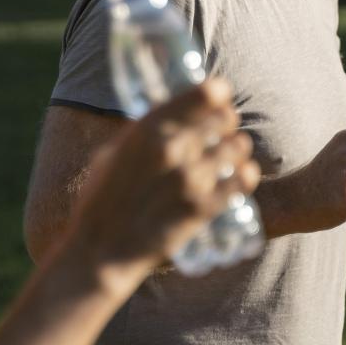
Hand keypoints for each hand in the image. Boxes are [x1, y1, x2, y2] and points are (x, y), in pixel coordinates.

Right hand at [66, 78, 259, 276]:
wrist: (101, 252)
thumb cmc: (99, 201)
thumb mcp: (112, 154)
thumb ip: (141, 135)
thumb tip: (164, 120)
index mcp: (147, 130)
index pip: (204, 93)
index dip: (217, 92)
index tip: (218, 96)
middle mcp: (172, 149)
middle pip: (224, 118)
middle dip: (226, 120)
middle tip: (223, 127)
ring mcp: (190, 179)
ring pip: (238, 147)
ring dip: (237, 147)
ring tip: (233, 152)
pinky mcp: (203, 208)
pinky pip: (242, 181)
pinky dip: (245, 174)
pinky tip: (242, 174)